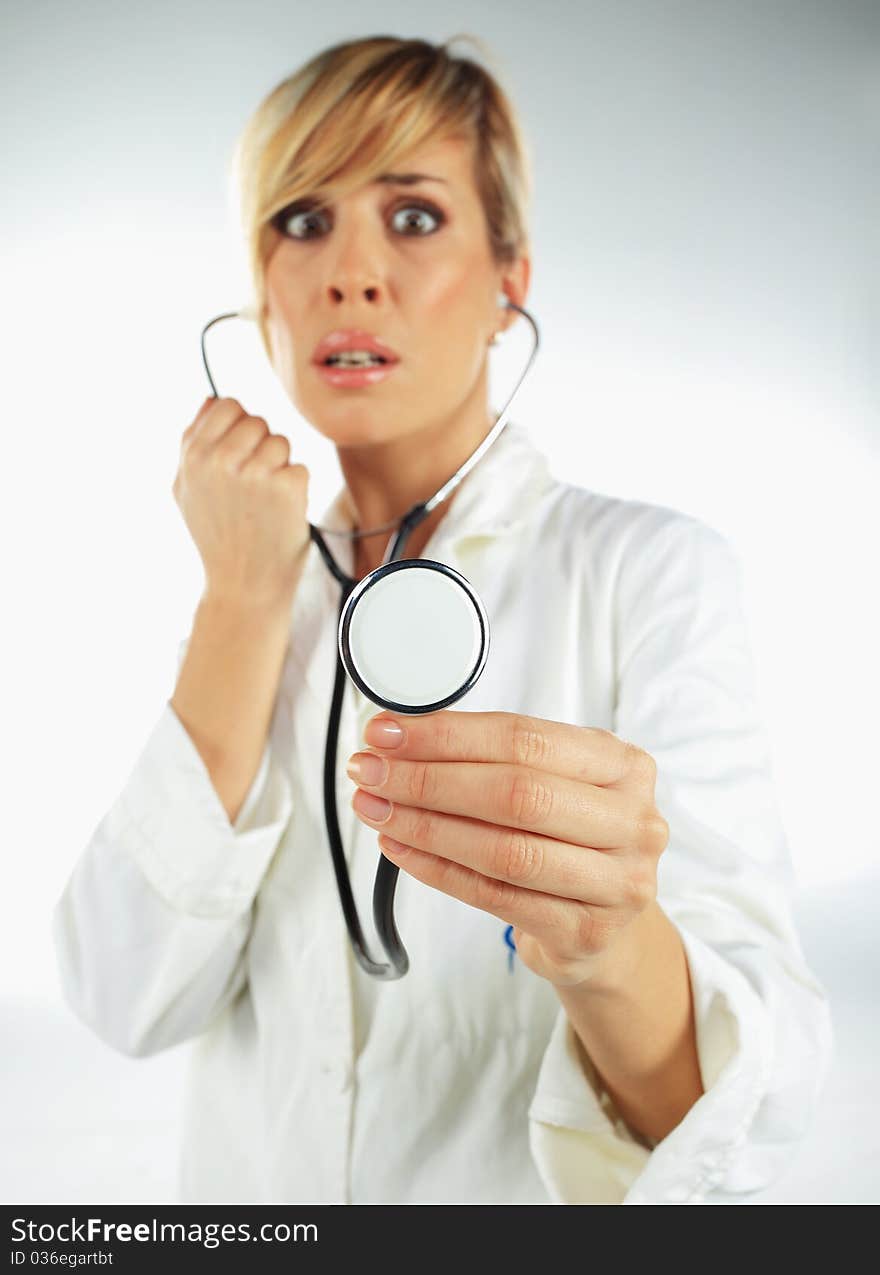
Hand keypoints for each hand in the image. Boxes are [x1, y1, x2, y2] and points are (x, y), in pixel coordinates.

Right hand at [173, 396, 311, 608]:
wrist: (243, 586)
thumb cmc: (218, 538)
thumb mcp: (187, 491)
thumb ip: (194, 444)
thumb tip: (212, 401)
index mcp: (193, 455)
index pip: (227, 405)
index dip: (238, 430)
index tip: (238, 458)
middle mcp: (220, 459)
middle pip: (257, 421)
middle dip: (260, 448)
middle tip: (252, 488)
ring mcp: (255, 472)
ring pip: (281, 442)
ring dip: (279, 468)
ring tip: (264, 503)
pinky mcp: (287, 486)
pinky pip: (299, 467)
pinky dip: (296, 490)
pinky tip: (279, 514)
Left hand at [347, 710, 669, 986]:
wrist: (609, 929)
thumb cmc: (573, 840)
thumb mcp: (557, 782)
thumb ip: (496, 757)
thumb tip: (404, 735)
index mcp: (624, 767)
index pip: (525, 739)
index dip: (449, 735)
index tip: (389, 732)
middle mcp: (631, 822)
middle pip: (516, 793)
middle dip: (429, 779)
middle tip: (372, 771)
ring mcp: (615, 883)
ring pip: (503, 850)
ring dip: (426, 826)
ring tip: (377, 809)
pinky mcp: (584, 932)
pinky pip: (493, 896)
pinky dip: (437, 870)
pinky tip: (401, 847)